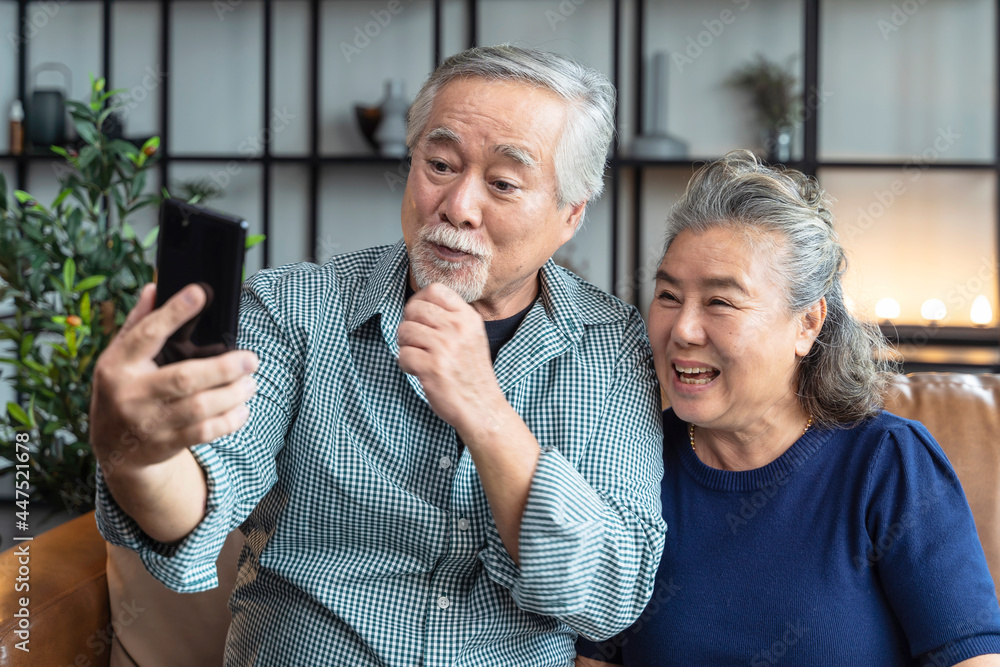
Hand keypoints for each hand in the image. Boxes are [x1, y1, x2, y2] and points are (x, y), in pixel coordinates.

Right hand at [89, 282, 258, 479]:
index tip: (200, 293)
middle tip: (250, 359)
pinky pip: (204, 432)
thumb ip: (139, 323)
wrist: (114, 449)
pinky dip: (229, 420)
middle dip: (223, 368)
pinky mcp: (165, 444)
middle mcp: (131, 394)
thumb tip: (156, 287)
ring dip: (232, 394)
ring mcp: (148, 422)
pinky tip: (242, 408)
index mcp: (118, 365)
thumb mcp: (120, 357)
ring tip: (250, 383)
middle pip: (183, 378)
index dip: (174, 313)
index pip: (146, 334)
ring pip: (198, 408)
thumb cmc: (122, 390)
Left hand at [397, 283, 505, 438]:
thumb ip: (452, 318)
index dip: (419, 300)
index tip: (418, 316)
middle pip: (414, 308)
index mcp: (468, 318)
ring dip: (406, 346)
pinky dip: (405, 365)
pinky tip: (419, 371)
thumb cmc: (472, 373)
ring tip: (419, 357)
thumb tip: (419, 304)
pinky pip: (403, 355)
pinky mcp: (432, 367)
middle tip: (416, 341)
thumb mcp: (471, 336)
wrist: (482, 407)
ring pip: (405, 330)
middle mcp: (457, 328)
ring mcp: (445, 347)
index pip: (435, 290)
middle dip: (409, 324)